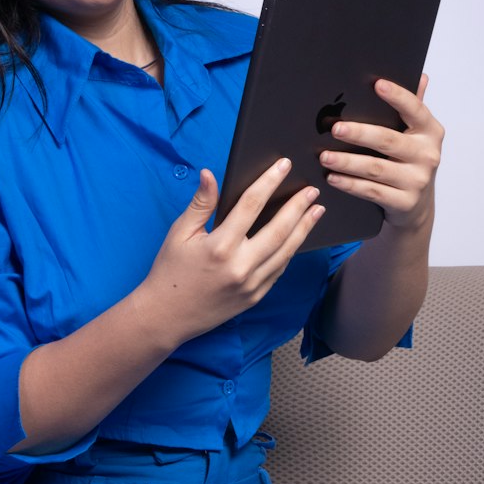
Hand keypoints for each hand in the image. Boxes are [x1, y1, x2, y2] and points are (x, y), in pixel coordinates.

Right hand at [138, 159, 325, 346]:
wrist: (167, 317)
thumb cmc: (170, 272)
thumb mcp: (180, 234)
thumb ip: (201, 204)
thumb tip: (210, 174)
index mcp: (219, 246)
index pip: (251, 205)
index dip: (269, 182)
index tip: (283, 166)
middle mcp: (239, 266)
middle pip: (278, 230)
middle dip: (298, 207)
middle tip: (312, 190)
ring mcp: (250, 285)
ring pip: (286, 252)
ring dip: (304, 229)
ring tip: (316, 210)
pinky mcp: (255, 297)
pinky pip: (279, 270)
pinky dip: (290, 251)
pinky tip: (298, 237)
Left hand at [318, 74, 443, 232]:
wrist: (417, 205)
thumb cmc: (410, 161)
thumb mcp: (415, 135)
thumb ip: (414, 107)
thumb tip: (421, 76)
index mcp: (430, 132)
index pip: (415, 109)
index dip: (397, 96)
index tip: (377, 84)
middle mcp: (427, 155)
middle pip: (389, 140)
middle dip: (359, 134)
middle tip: (335, 128)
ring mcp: (417, 181)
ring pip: (376, 168)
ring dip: (347, 162)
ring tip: (325, 156)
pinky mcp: (405, 202)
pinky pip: (371, 191)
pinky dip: (350, 184)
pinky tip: (332, 178)